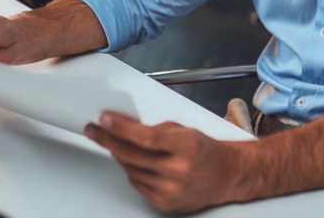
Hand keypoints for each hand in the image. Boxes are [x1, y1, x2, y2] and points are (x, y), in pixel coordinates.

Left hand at [84, 112, 250, 213]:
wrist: (228, 175)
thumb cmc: (208, 151)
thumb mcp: (185, 131)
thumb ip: (157, 129)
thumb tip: (126, 125)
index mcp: (186, 146)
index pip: (145, 137)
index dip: (121, 128)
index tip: (104, 120)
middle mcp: (178, 170)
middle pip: (132, 155)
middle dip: (108, 139)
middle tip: (95, 130)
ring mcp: (171, 189)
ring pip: (130, 169)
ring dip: (118, 154)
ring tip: (113, 142)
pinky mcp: (165, 203)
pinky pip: (137, 184)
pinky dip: (132, 171)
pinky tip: (133, 161)